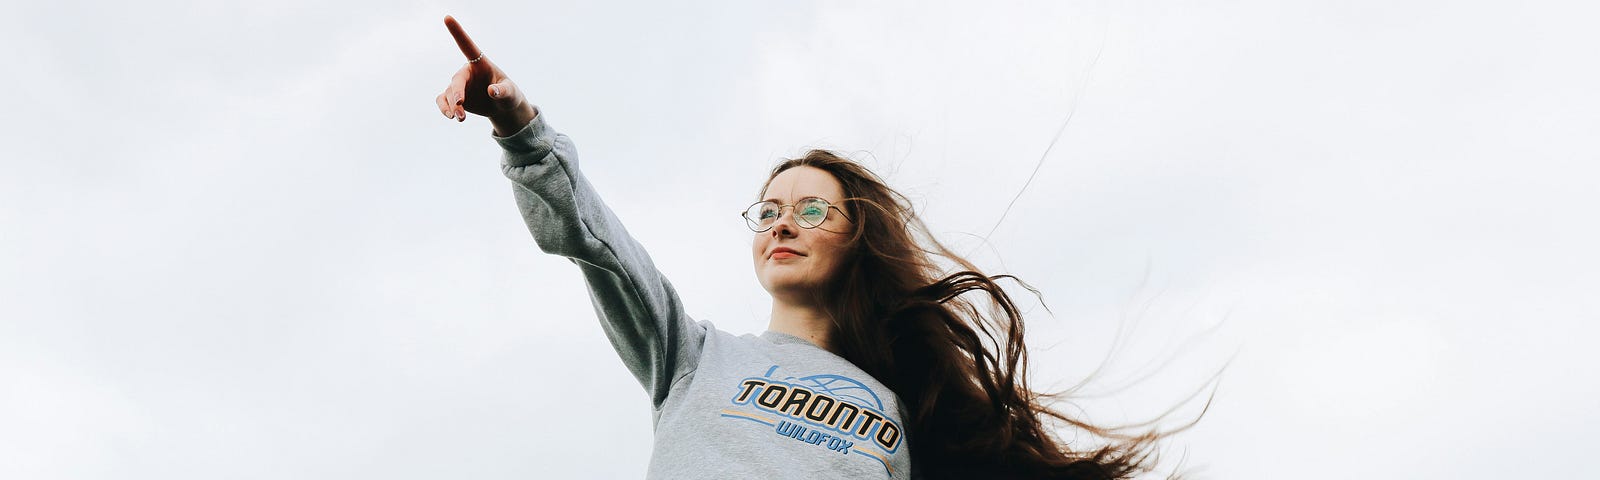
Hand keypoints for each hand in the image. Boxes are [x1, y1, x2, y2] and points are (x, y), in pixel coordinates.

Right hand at [435, 15, 536, 134]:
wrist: (502, 108)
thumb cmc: (509, 95)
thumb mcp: (511, 93)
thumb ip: (503, 91)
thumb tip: (492, 91)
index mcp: (480, 63)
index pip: (467, 46)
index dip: (457, 32)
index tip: (447, 17)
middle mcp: (467, 72)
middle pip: (456, 81)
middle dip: (457, 94)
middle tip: (460, 106)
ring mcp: (459, 85)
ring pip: (449, 93)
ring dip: (452, 106)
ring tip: (461, 119)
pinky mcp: (453, 97)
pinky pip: (443, 101)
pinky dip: (444, 108)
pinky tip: (451, 116)